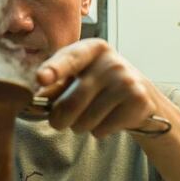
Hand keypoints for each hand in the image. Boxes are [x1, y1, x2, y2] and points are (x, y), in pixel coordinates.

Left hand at [36, 38, 156, 136]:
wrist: (142, 98)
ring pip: (85, 121)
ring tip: (93, 115)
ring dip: (81, 126)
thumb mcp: (78, 78)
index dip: (53, 69)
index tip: (41, 78)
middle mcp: (111, 61)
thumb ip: (55, 85)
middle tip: (61, 120)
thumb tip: (37, 98)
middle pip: (71, 102)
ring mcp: (127, 81)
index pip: (69, 58)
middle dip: (59, 120)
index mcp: (91, 49)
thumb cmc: (100, 87)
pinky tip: (110, 119)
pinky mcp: (137, 102)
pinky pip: (102, 129)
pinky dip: (99, 131)